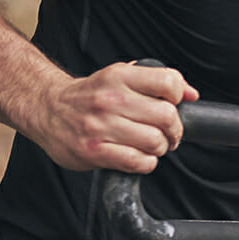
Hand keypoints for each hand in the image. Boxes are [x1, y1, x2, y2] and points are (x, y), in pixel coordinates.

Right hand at [25, 60, 197, 171]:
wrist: (45, 108)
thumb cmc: (89, 96)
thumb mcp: (120, 77)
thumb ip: (156, 83)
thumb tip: (193, 95)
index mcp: (119, 77)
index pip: (169, 83)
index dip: (179, 97)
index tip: (173, 106)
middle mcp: (109, 100)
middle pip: (167, 117)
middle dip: (175, 130)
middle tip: (168, 134)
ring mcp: (99, 126)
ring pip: (155, 142)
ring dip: (160, 148)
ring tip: (151, 145)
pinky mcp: (92, 151)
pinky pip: (137, 162)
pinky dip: (146, 163)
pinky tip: (138, 157)